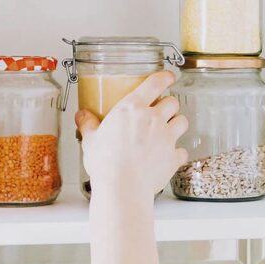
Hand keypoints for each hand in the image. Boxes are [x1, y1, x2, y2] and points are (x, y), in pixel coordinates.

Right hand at [75, 71, 188, 194]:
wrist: (123, 187)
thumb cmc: (106, 163)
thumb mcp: (91, 140)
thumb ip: (88, 124)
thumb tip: (82, 116)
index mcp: (132, 108)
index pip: (155, 83)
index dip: (164, 77)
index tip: (168, 76)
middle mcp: (153, 119)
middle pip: (172, 102)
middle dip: (169, 104)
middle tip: (162, 110)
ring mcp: (167, 137)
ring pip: (182, 122)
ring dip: (177, 124)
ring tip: (169, 130)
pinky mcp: (174, 156)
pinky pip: (182, 150)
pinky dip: (177, 153)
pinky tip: (169, 156)